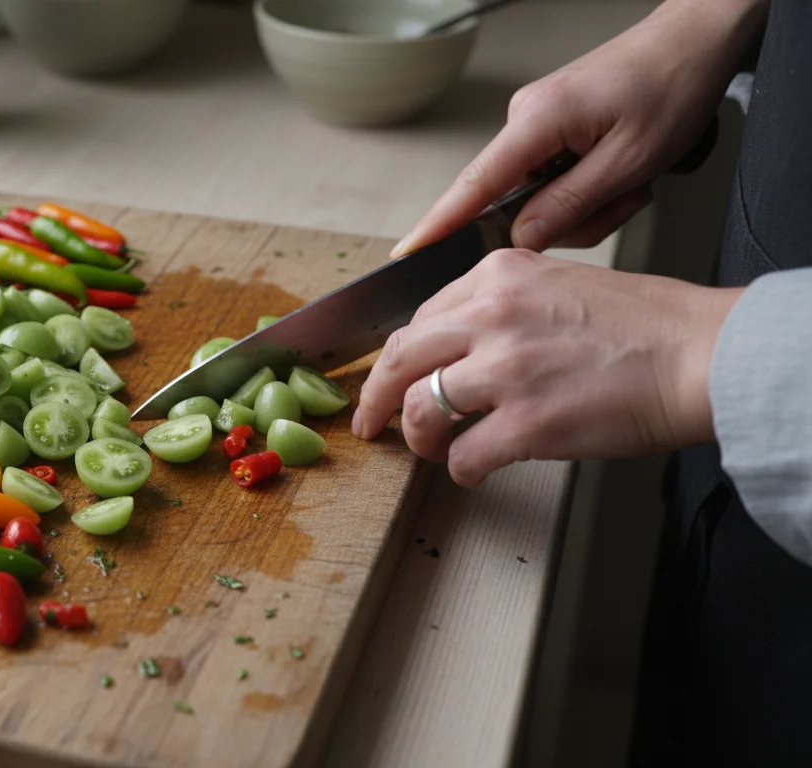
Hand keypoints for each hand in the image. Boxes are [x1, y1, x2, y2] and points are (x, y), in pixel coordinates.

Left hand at [351, 250, 741, 486]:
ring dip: (420, 439)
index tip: (386, 378)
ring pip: (420, 410)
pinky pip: (462, 455)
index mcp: (498, 276)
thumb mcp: (559, 284)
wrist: (701, 354)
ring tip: (435, 450)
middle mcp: (492, 315)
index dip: (396, 358)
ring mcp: (506, 369)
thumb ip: (502, 306)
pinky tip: (475, 469)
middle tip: (371, 422)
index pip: (419, 318)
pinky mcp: (526, 422)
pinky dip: (461, 469)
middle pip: (400, 359)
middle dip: (376, 398)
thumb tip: (457, 347)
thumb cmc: (645, 326)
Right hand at [390, 0, 766, 256]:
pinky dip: (590, 187)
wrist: (695, 42)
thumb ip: (570, 205)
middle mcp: (526, 119)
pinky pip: (555, 179)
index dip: (440, 223)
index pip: (474, 184)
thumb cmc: (672, 86)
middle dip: (572, 217)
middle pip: (516, 203)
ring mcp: (537, 122)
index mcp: (538, 121)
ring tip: (633, 180)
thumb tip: (522, 238)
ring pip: (542, 197)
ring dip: (590, 203)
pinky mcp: (553, 128)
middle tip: (626, 198)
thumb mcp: (630, 161)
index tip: (410, 251)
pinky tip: (622, 172)